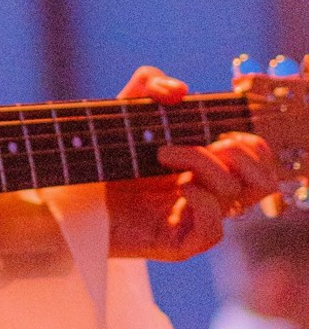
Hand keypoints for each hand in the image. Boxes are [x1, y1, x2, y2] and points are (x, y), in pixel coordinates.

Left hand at [104, 67, 275, 259]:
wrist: (66, 193)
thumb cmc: (101, 155)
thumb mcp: (125, 109)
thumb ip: (149, 84)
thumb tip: (179, 91)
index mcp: (209, 168)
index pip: (261, 162)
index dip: (251, 144)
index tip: (215, 131)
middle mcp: (209, 196)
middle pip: (263, 181)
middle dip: (236, 153)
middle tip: (189, 143)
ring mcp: (194, 221)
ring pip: (238, 198)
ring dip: (207, 164)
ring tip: (164, 154)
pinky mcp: (177, 244)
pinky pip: (215, 231)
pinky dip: (203, 200)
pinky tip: (180, 183)